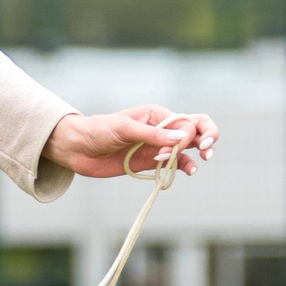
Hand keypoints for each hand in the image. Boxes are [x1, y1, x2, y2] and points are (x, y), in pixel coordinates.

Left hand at [42, 105, 217, 179]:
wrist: (77, 148)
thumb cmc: (97, 131)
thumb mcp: (123, 129)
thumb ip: (152, 135)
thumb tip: (182, 139)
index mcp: (157, 114)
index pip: (186, 122)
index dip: (188, 136)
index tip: (173, 150)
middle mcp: (162, 128)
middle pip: (196, 129)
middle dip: (207, 137)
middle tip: (206, 150)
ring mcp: (158, 145)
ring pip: (189, 147)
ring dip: (197, 154)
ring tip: (194, 168)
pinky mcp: (152, 162)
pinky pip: (176, 163)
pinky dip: (185, 167)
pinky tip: (189, 171)